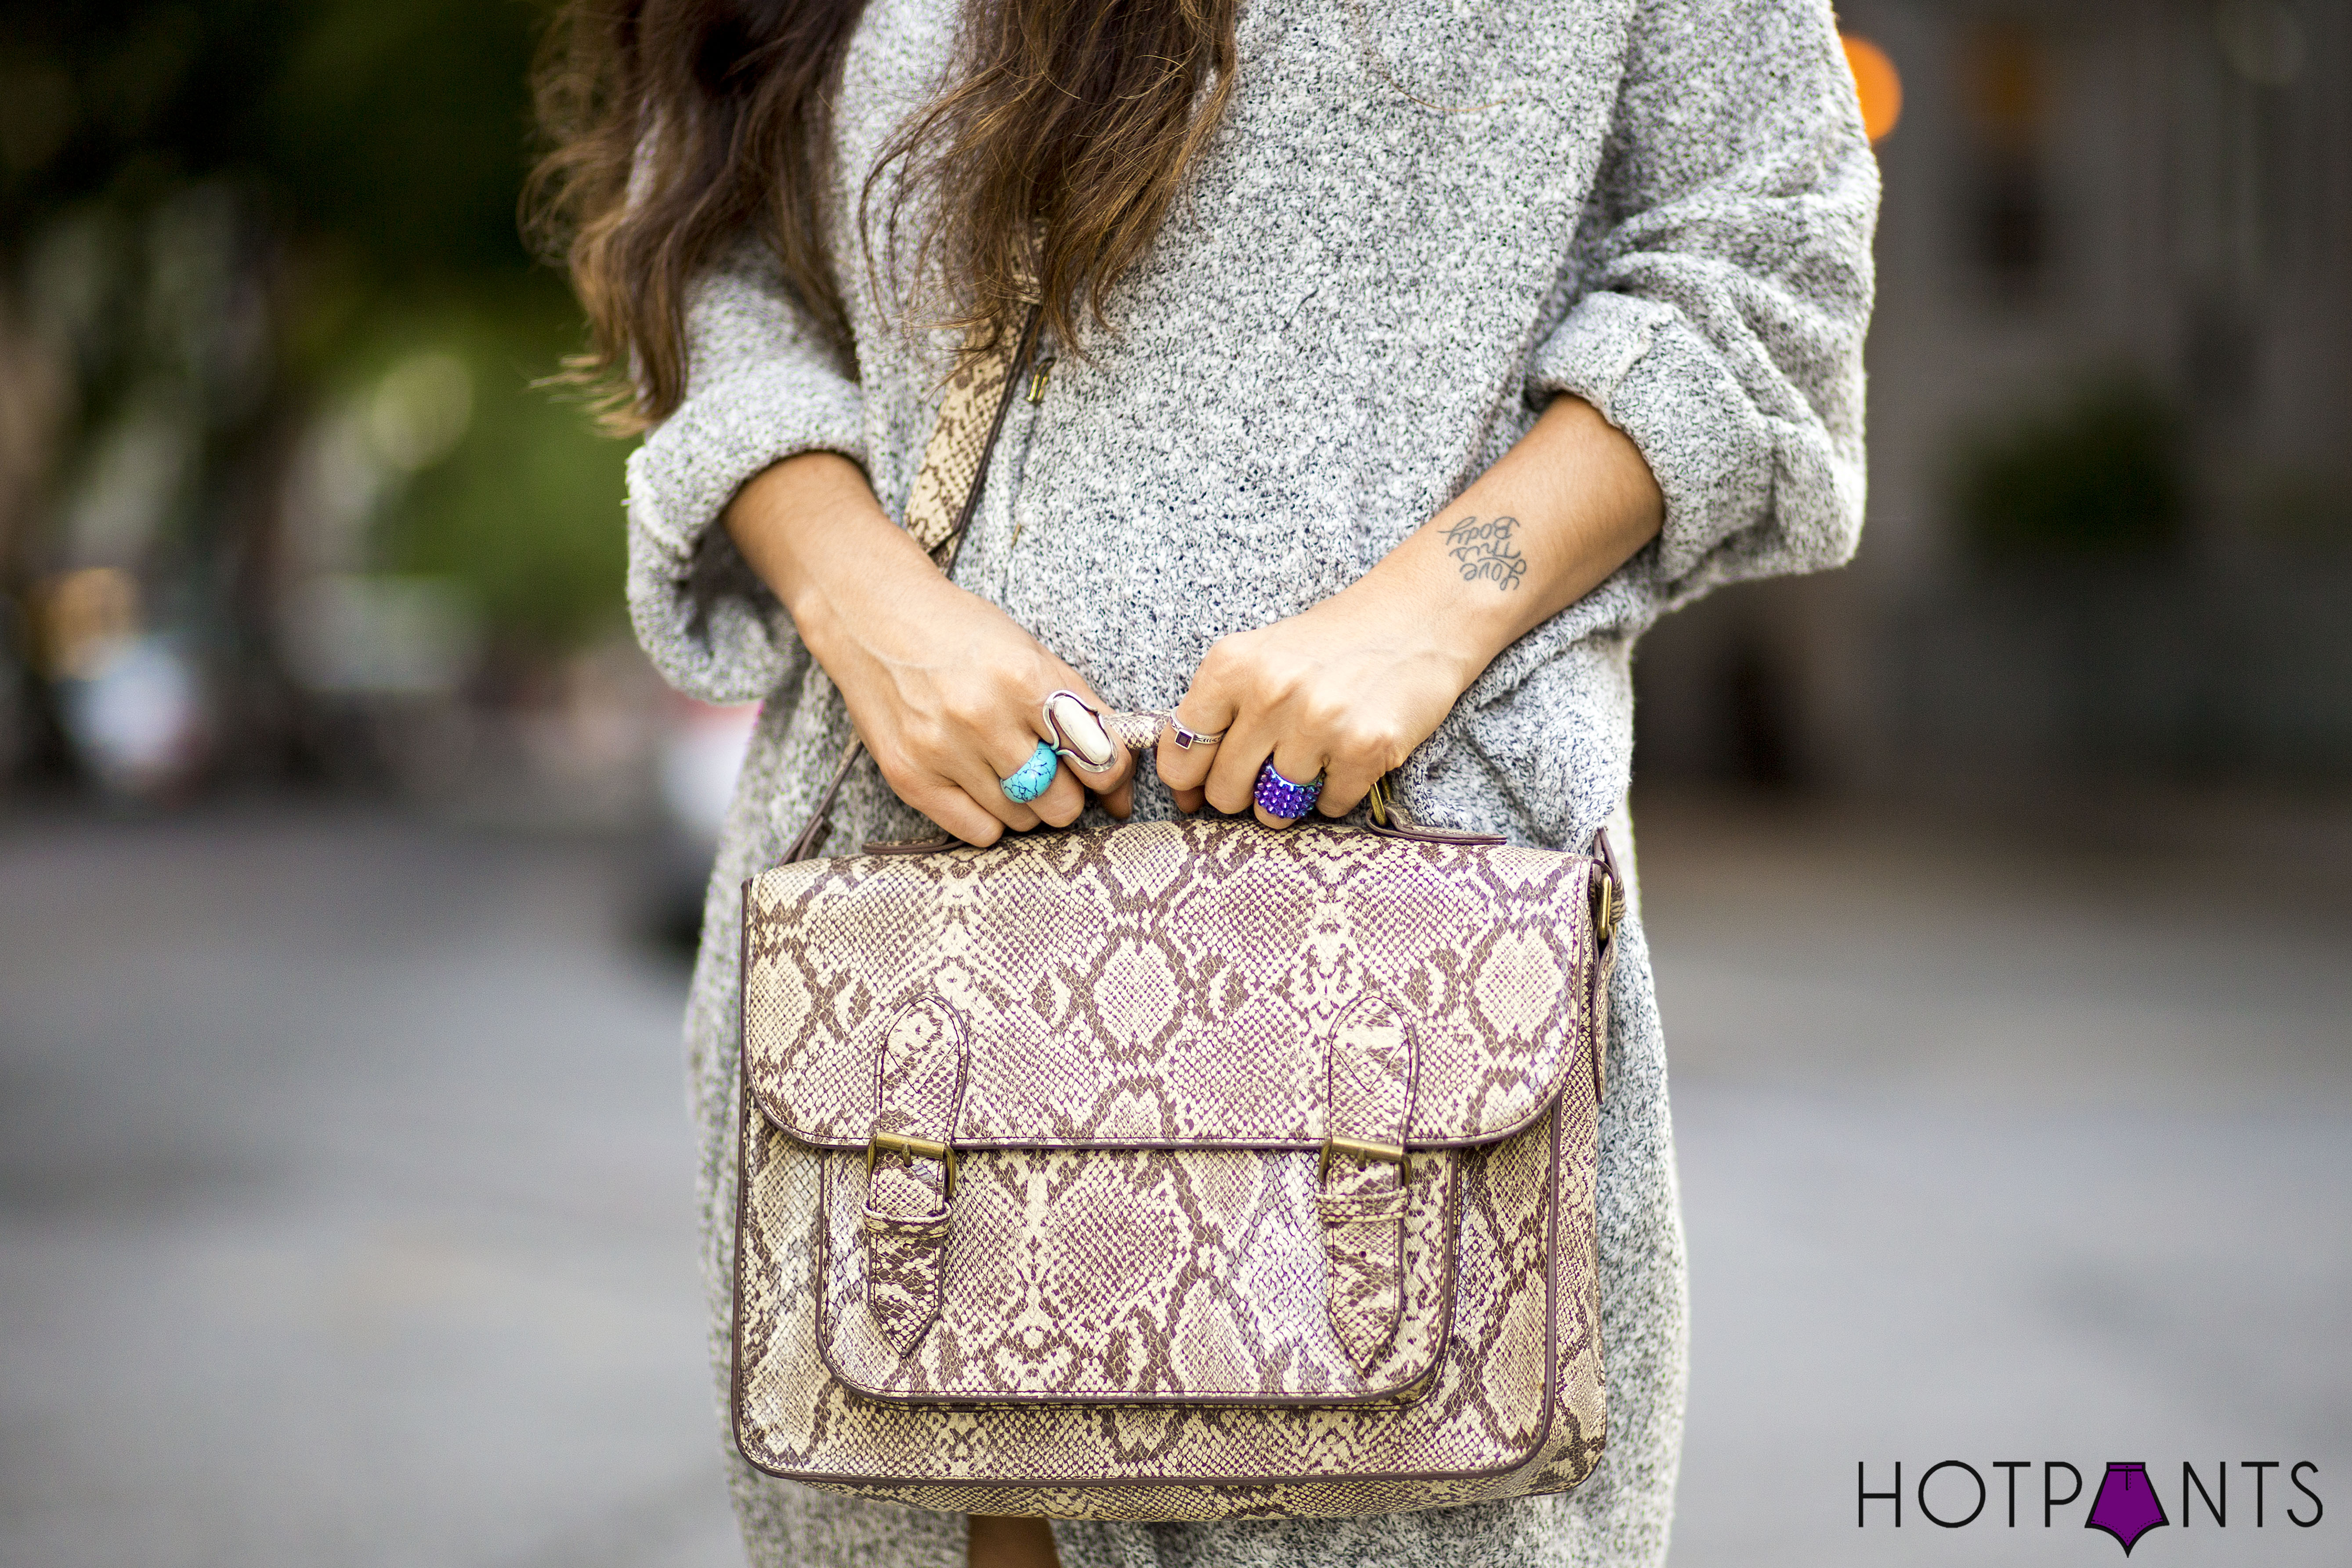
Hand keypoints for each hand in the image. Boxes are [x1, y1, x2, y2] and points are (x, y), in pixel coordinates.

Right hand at [725, 453, 1133, 845]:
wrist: (873, 618)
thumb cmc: (964, 635)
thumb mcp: (1032, 655)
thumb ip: (1084, 715)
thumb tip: (1121, 793)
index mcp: (1023, 678)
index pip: (1098, 759)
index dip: (1110, 774)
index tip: (1102, 771)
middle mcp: (982, 717)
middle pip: (1062, 803)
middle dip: (1068, 793)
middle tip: (1051, 770)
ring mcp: (941, 750)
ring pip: (1022, 821)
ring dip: (1028, 804)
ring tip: (1008, 767)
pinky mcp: (909, 777)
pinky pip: (978, 832)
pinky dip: (991, 818)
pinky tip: (981, 785)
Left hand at [1156, 395, 1663, 827]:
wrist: (1418, 616)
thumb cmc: (1330, 644)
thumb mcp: (1260, 659)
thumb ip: (1216, 715)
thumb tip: (1185, 791)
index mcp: (1230, 665)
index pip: (1180, 755)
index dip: (1189, 780)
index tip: (1201, 785)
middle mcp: (1270, 692)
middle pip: (1225, 792)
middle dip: (1243, 792)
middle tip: (1270, 767)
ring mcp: (1320, 723)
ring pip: (1275, 809)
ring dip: (1292, 797)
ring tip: (1315, 755)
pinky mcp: (1368, 749)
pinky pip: (1329, 808)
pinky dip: (1336, 794)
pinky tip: (1348, 756)